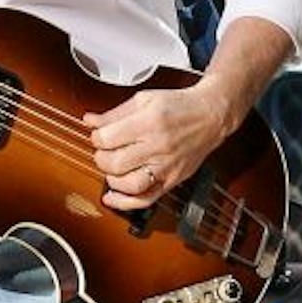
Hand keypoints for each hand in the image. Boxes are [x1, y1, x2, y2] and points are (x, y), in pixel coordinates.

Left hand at [86, 79, 239, 212]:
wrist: (211, 116)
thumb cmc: (179, 106)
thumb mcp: (144, 99)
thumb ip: (114, 113)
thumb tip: (90, 120)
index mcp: (150, 122)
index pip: (108, 138)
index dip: (96, 137)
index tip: (99, 135)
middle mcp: (159, 146)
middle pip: (115, 163)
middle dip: (101, 158)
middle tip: (105, 151)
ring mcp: (167, 166)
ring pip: (129, 185)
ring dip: (112, 179)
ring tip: (112, 169)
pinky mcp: (172, 180)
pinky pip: (147, 199)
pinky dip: (125, 203)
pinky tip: (113, 197)